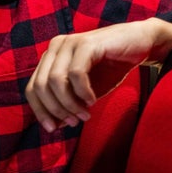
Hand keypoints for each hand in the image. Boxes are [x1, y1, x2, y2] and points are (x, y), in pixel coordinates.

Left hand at [25, 18, 171, 132]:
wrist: (139, 45)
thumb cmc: (110, 68)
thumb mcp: (84, 91)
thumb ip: (68, 103)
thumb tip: (54, 125)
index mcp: (51, 57)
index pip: (32, 87)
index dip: (40, 111)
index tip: (53, 130)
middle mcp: (55, 47)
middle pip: (40, 85)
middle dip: (55, 110)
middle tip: (74, 122)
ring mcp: (69, 43)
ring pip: (55, 80)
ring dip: (70, 104)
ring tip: (85, 115)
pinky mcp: (86, 43)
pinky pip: (76, 74)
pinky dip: (83, 92)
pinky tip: (92, 100)